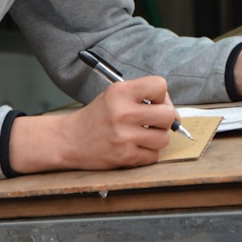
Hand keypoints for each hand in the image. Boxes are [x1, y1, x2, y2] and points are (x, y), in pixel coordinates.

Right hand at [8, 76, 179, 173]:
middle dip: (165, 119)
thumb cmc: (96, 117)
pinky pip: (154, 156)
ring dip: (157, 138)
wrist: (70, 139)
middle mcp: (122, 112)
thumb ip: (140, 96)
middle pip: (168, 114)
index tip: (154, 102)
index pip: (159, 85)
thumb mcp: (113, 95)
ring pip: (164, 138)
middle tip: (154, 121)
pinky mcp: (125, 156)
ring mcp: (124, 136)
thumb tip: (172, 110)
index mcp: (120, 92)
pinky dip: (148, 153)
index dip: (162, 95)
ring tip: (143, 135)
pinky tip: (135, 146)